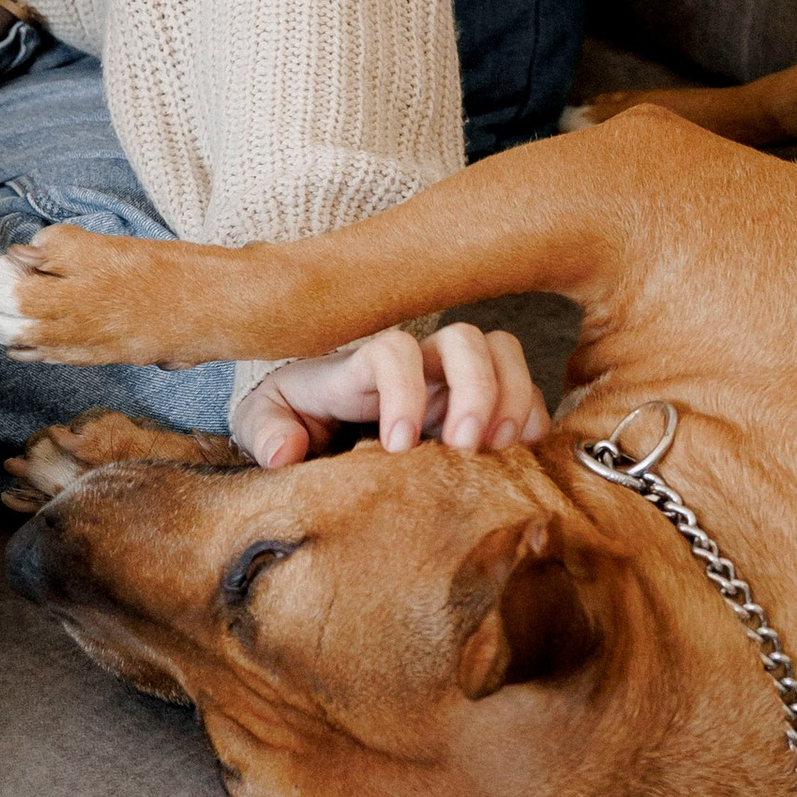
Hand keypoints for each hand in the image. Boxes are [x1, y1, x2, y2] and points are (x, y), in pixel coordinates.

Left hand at [232, 322, 546, 470]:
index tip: (397, 446)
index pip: (393, 350)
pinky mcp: (482, 407)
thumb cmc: (290, 421)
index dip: (403, 389)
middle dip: (474, 389)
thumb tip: (285, 451)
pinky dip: (534, 421)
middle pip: (465, 339)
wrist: (310, 431)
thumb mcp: (263, 424)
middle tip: (463, 447)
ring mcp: (453, 381)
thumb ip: (266, 432)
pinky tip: (521, 458)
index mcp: (361, 368)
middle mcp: (416, 364)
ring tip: (500, 451)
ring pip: (502, 353)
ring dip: (512, 399)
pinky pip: (527, 393)